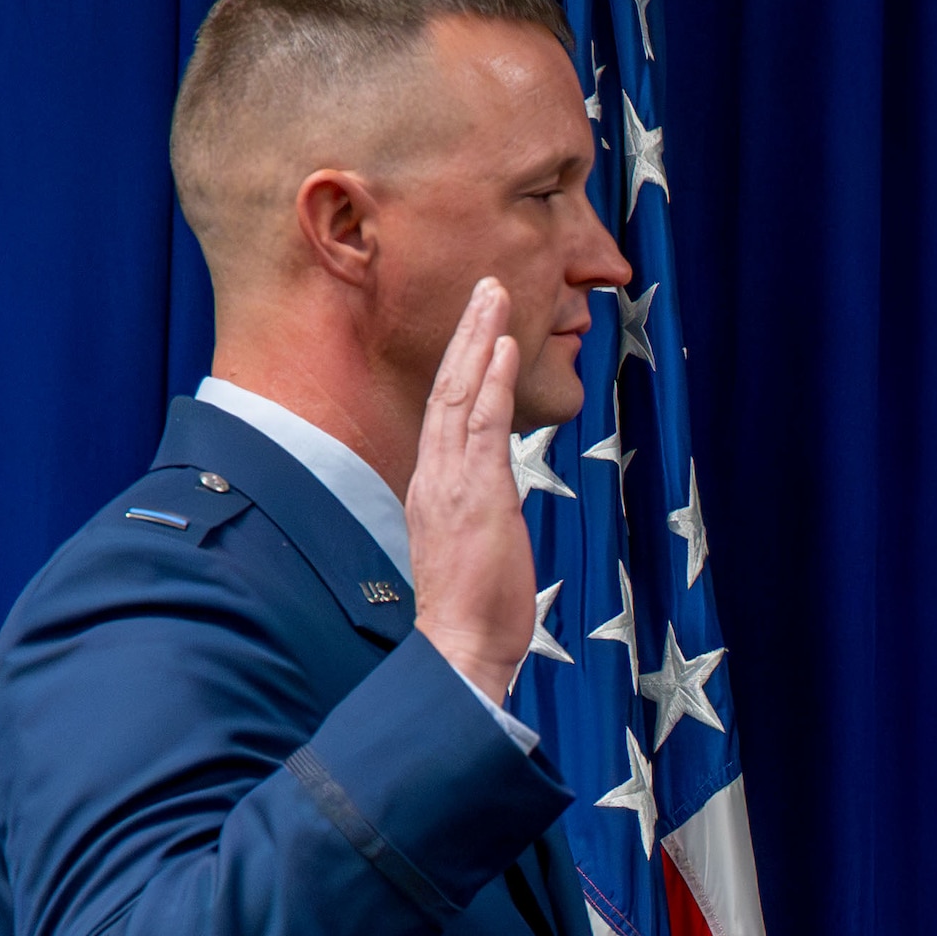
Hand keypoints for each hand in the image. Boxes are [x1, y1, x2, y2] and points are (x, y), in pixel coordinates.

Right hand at [407, 278, 535, 700]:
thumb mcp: (475, 548)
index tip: (478, 328)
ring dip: (479, 339)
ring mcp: (451, 481)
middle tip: (484, 286)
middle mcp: (435, 476)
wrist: (461, 649)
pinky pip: (482, 423)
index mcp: (434, 488)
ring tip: (493, 294)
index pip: (446, 413)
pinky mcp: (474, 493)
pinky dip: (490, 380)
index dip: (461, 366)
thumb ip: (481, 513)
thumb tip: (498, 499)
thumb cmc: (473, 610)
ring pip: (460, 392)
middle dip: (467, 334)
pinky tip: (502, 345)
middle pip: (447, 388)